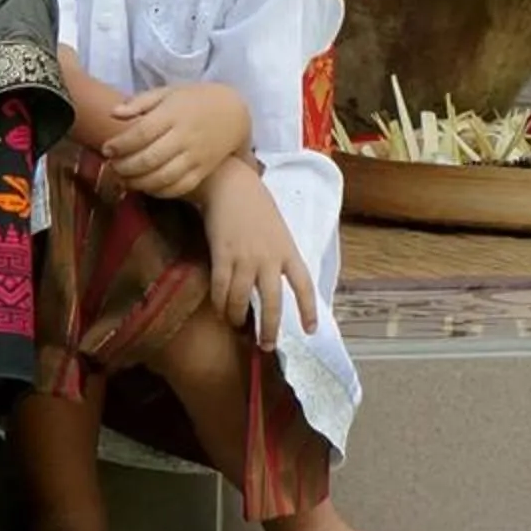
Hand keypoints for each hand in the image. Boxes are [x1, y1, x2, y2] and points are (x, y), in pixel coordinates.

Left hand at [102, 81, 252, 202]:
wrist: (234, 113)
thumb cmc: (195, 100)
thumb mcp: (169, 93)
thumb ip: (140, 102)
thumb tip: (114, 113)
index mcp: (174, 113)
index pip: (142, 132)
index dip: (121, 144)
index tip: (107, 149)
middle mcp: (185, 136)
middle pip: (149, 158)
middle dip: (125, 167)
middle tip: (112, 167)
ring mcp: (196, 156)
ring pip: (162, 177)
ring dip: (138, 183)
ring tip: (125, 179)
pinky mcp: (203, 170)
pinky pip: (179, 187)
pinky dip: (159, 191)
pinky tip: (146, 187)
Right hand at [202, 161, 319, 352]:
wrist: (231, 185)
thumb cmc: (256, 208)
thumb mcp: (278, 231)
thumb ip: (278, 257)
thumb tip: (272, 287)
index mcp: (288, 251)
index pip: (304, 285)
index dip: (308, 310)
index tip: (310, 330)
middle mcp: (270, 257)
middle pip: (273, 302)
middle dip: (270, 329)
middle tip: (266, 345)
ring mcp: (245, 257)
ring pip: (242, 300)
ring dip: (238, 317)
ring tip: (237, 324)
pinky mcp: (223, 254)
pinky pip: (221, 289)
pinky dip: (220, 303)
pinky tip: (220, 309)